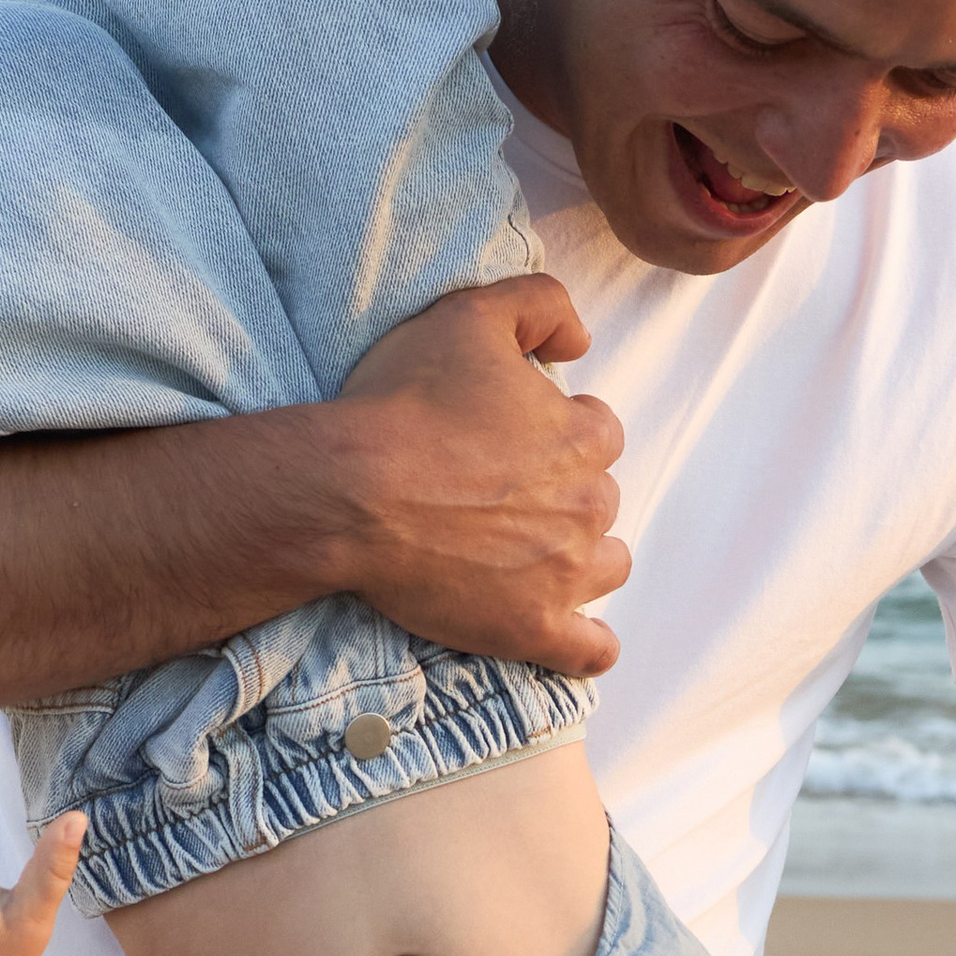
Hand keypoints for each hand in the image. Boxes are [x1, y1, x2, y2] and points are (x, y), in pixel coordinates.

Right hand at [317, 273, 627, 675]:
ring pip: (605, 567)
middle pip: (597, 500)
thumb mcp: (471, 314)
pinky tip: (569, 632)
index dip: (555, 431)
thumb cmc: (405, 403)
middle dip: (559, 495)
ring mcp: (566, 574)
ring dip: (577, 559)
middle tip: (496, 495)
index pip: (596, 432)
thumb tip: (580, 342)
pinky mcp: (534, 630)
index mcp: (585, 436)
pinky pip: (591, 650)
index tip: (509, 440)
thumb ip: (541, 305)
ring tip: (524, 555)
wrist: (351, 492)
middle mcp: (590, 505)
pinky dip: (588, 643)